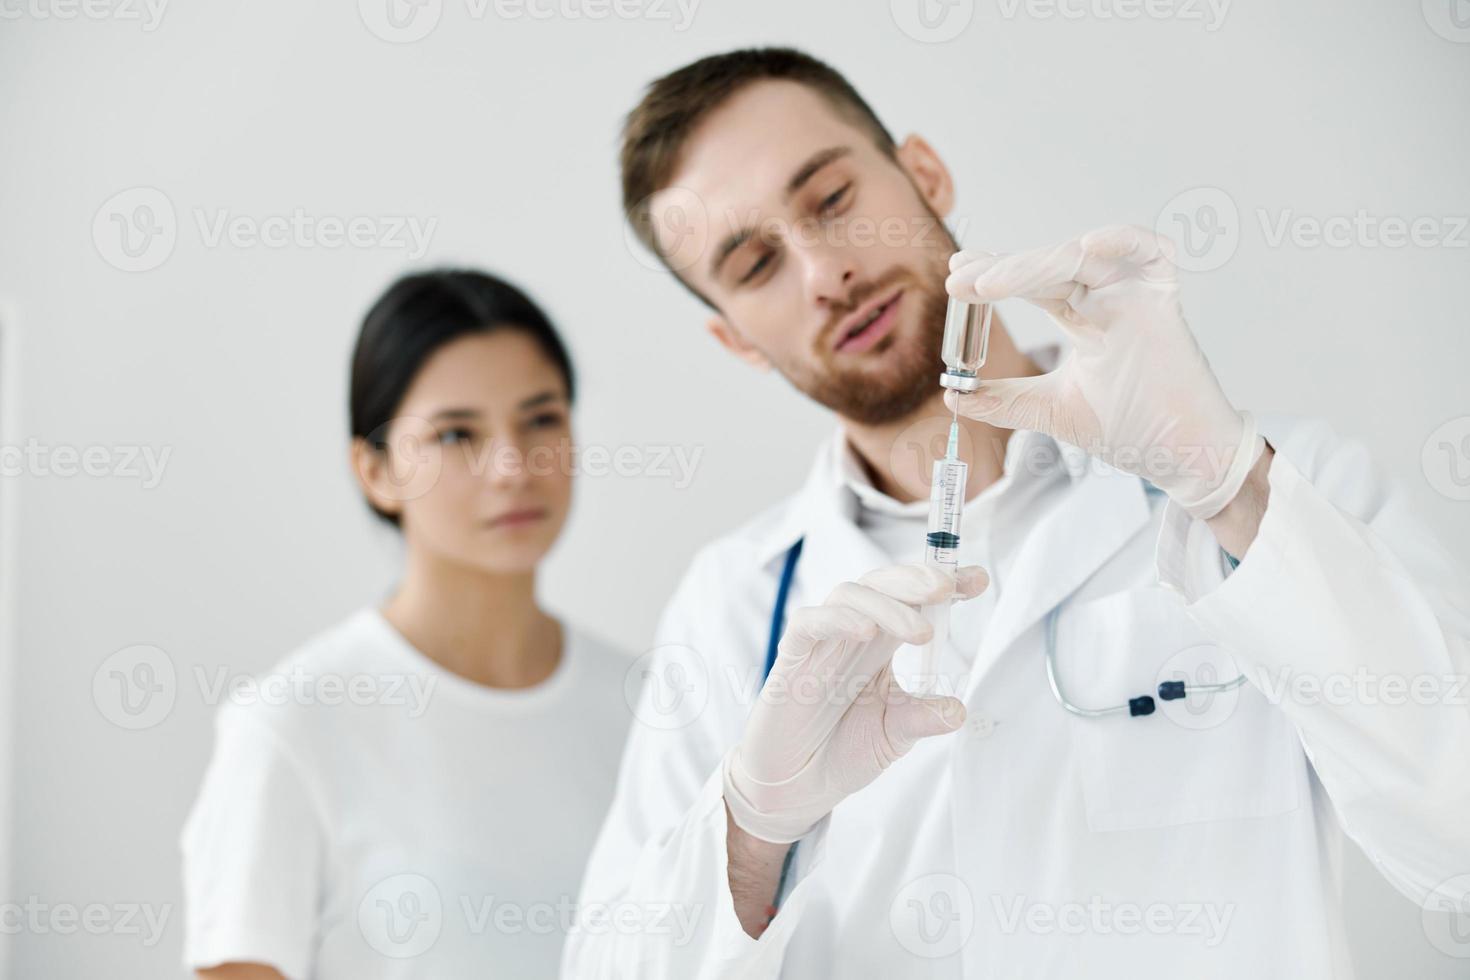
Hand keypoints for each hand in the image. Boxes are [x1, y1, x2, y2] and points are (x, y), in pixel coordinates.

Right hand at [723, 563, 988, 844]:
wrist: (796, 788)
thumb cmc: (842, 750)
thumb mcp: (895, 735)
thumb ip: (922, 717)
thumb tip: (959, 710)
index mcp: (881, 645)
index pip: (912, 599)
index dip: (944, 583)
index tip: (978, 580)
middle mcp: (852, 634)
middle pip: (881, 583)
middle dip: (917, 578)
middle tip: (948, 588)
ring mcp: (821, 643)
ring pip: (848, 594)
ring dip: (887, 604)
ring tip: (920, 632)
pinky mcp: (791, 659)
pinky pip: (809, 623)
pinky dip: (837, 619)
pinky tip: (866, 631)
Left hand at [945, 225, 1263, 519]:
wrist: (1182, 456)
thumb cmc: (1132, 428)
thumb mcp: (1052, 412)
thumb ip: (1004, 401)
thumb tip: (953, 395)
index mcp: (1083, 316)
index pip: (1031, 283)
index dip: (994, 276)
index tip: (955, 282)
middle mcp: (1108, 297)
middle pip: (1048, 267)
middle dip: (1002, 270)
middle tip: (961, 281)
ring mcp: (1136, 294)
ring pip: (1082, 257)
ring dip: (1034, 264)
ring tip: (991, 282)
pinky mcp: (1165, 299)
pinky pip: (1152, 250)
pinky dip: (1123, 240)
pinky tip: (1086, 245)